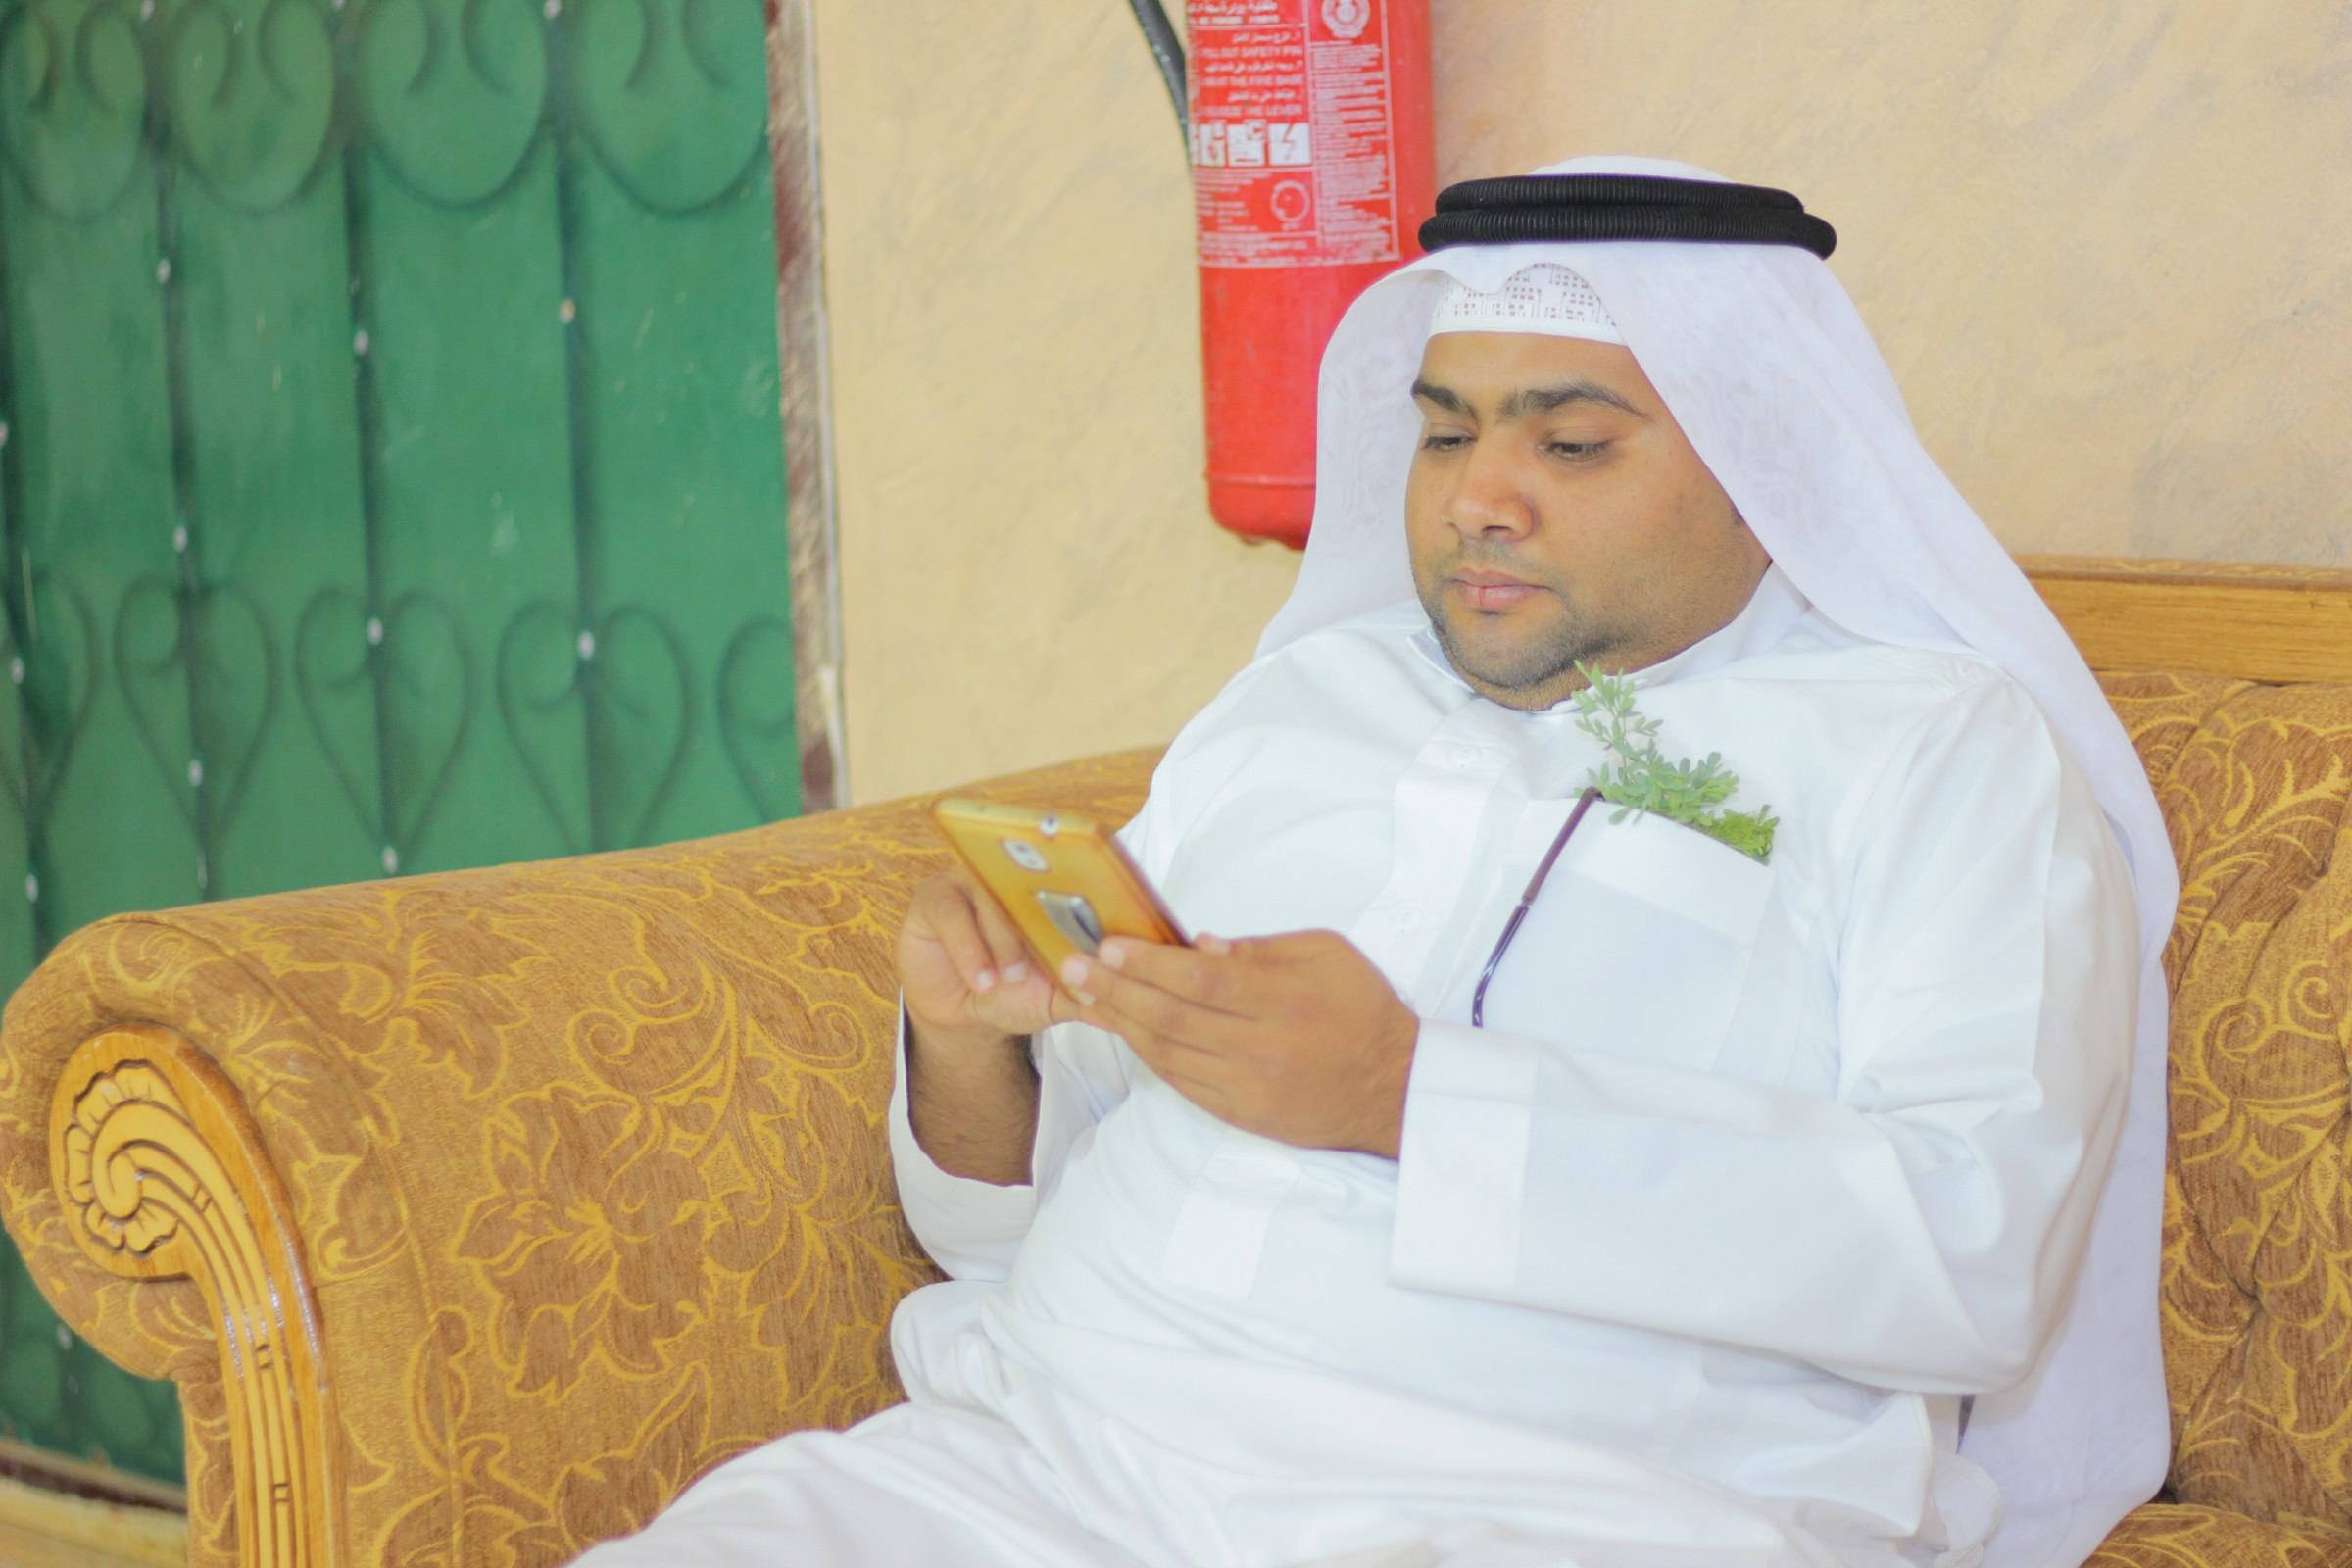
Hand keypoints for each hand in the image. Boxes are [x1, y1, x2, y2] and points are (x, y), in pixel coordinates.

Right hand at [898, 869, 1075, 1050]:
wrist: (959, 1012)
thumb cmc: (1009, 994)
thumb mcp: (1051, 1000)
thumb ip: (1082, 996)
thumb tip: (1117, 1006)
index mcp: (1046, 894)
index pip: (1068, 880)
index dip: (1082, 900)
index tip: (1090, 938)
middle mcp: (1009, 879)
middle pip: (1029, 883)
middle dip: (1036, 927)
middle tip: (1035, 971)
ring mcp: (970, 882)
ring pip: (990, 895)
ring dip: (1002, 940)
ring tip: (1004, 979)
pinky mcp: (934, 897)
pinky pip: (950, 912)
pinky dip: (968, 949)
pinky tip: (980, 979)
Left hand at [1060, 930, 1418, 1157]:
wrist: (1391, 1089)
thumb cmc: (1362, 1010)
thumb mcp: (1327, 954)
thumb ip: (1261, 949)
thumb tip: (1200, 946)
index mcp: (1284, 1001)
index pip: (1199, 980)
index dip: (1148, 963)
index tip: (1107, 946)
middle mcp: (1261, 1048)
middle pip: (1171, 1017)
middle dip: (1115, 989)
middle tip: (1074, 966)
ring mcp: (1246, 1087)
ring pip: (1167, 1052)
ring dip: (1120, 1022)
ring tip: (1086, 995)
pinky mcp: (1239, 1113)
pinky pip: (1179, 1082)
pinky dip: (1146, 1054)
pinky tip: (1124, 1030)